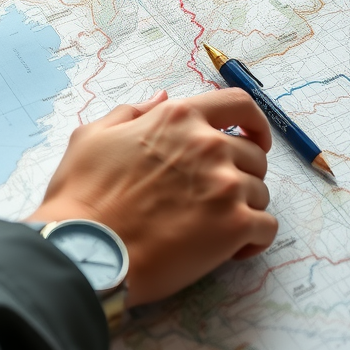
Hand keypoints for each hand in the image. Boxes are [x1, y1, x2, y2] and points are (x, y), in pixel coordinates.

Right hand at [26, 88, 276, 305]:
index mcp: (179, 118)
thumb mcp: (95, 136)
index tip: (254, 139)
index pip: (239, 105)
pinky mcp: (234, 226)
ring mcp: (226, 185)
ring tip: (213, 227)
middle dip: (242, 175)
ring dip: (244, 209)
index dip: (254, 122)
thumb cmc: (83, 195)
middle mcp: (209, 145)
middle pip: (254, 156)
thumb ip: (132, 112)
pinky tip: (227, 250)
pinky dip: (252, 240)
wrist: (86, 250)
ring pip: (261, 193)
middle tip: (217, 198)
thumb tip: (161, 98)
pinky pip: (267, 228)